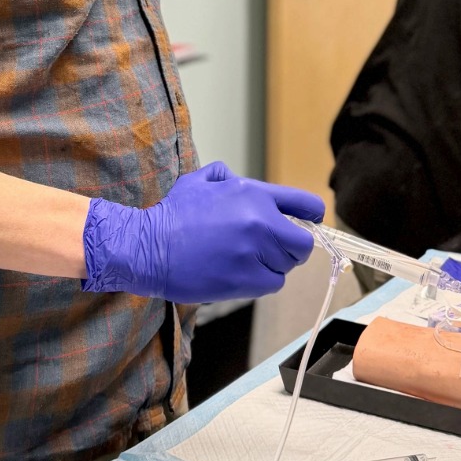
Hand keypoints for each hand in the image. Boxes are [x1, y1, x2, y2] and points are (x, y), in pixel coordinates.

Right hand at [81, 161, 321, 301]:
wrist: (148, 247)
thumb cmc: (171, 215)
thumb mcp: (199, 180)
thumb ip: (226, 176)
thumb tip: (240, 182)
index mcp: (252, 194)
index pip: (306, 205)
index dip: (313, 218)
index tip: (312, 224)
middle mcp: (260, 221)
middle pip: (303, 244)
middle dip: (291, 248)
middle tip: (270, 250)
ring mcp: (254, 252)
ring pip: (286, 266)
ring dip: (272, 265)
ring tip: (244, 260)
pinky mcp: (246, 279)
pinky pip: (272, 284)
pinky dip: (260, 282)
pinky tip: (238, 273)